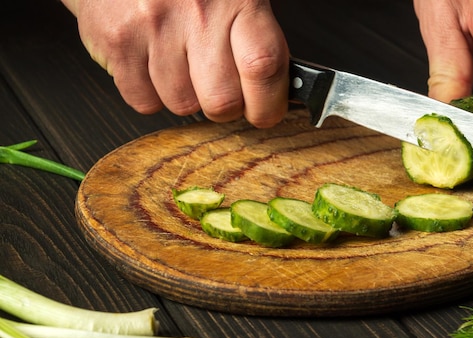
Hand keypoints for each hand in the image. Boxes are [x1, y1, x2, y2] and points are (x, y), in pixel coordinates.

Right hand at [61, 0, 289, 127]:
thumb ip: (255, 40)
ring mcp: (155, 26)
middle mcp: (197, 12)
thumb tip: (276, 93)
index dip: (268, 103)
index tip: (265, 112)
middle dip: (223, 107)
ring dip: (184, 96)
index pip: (264, 66)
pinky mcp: (119, 40)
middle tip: (219, 89)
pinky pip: (144, 102)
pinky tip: (153, 64)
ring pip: (181, 105)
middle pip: (221, 102)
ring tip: (180, 64)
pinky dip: (150, 94)